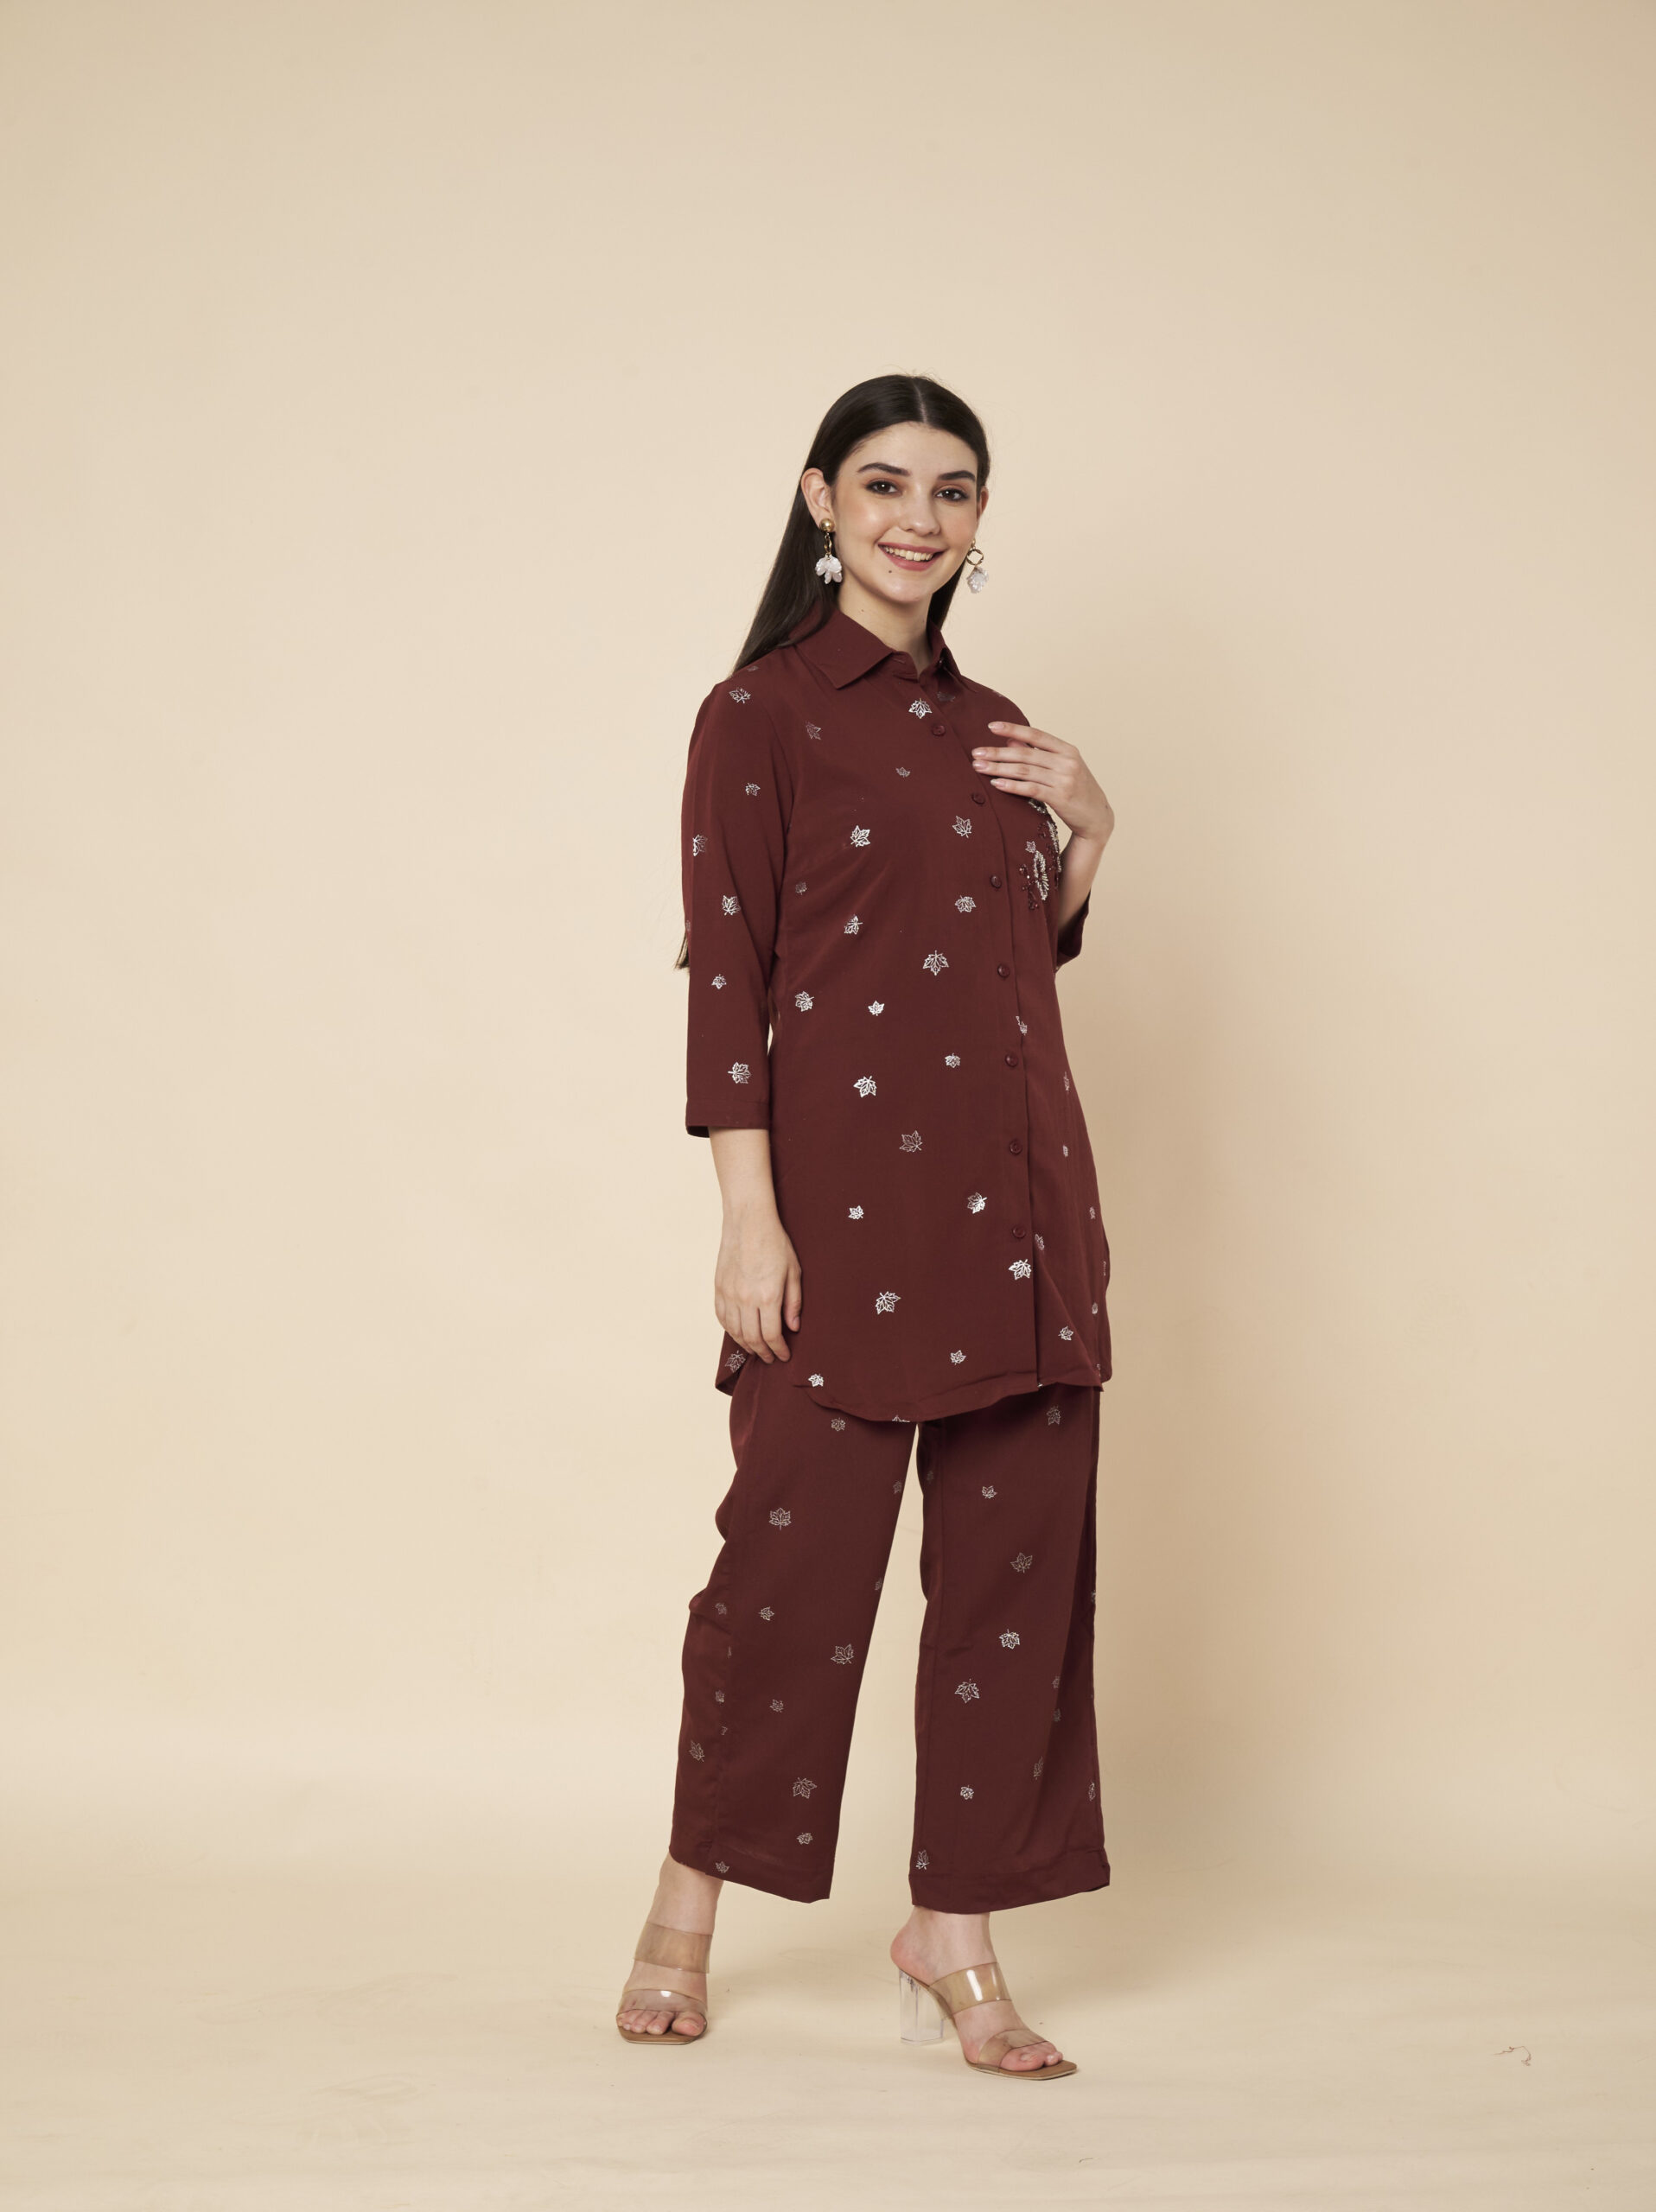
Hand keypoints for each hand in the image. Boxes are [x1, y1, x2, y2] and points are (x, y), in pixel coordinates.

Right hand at [714, 1207, 802, 1362]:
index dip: (779, 1350)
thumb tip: (793, 1327)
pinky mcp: (719, 1288)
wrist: (748, 1221)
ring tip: (756, 1349)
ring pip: (735, 1331)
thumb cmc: (775, 1243)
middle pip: (752, 1338)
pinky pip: (722, 1318)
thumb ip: (793, 1302)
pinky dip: (731, 1330)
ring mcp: (729, 1294)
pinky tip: (739, 1333)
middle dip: (763, 1353)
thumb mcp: (793, 1271)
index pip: (772, 1335)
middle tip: (771, 1358)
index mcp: (768, 1295)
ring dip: (746, 1345)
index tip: (784, 1356)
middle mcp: (746, 1298)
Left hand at [972, 724, 1113, 847]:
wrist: (1096, 817)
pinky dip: (1011, 785)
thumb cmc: (1076, 790)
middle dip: (998, 752)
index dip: (1013, 728)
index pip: (1036, 734)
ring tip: (979, 767)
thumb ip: (1038, 753)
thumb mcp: (1062, 767)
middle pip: (1025, 753)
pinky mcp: (1060, 798)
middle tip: (976, 753)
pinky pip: (1030, 789)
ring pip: (1025, 771)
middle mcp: (1067, 761)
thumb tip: (1011, 740)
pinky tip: (996, 783)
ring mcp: (1065, 779)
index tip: (991, 726)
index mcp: (1068, 749)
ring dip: (998, 768)